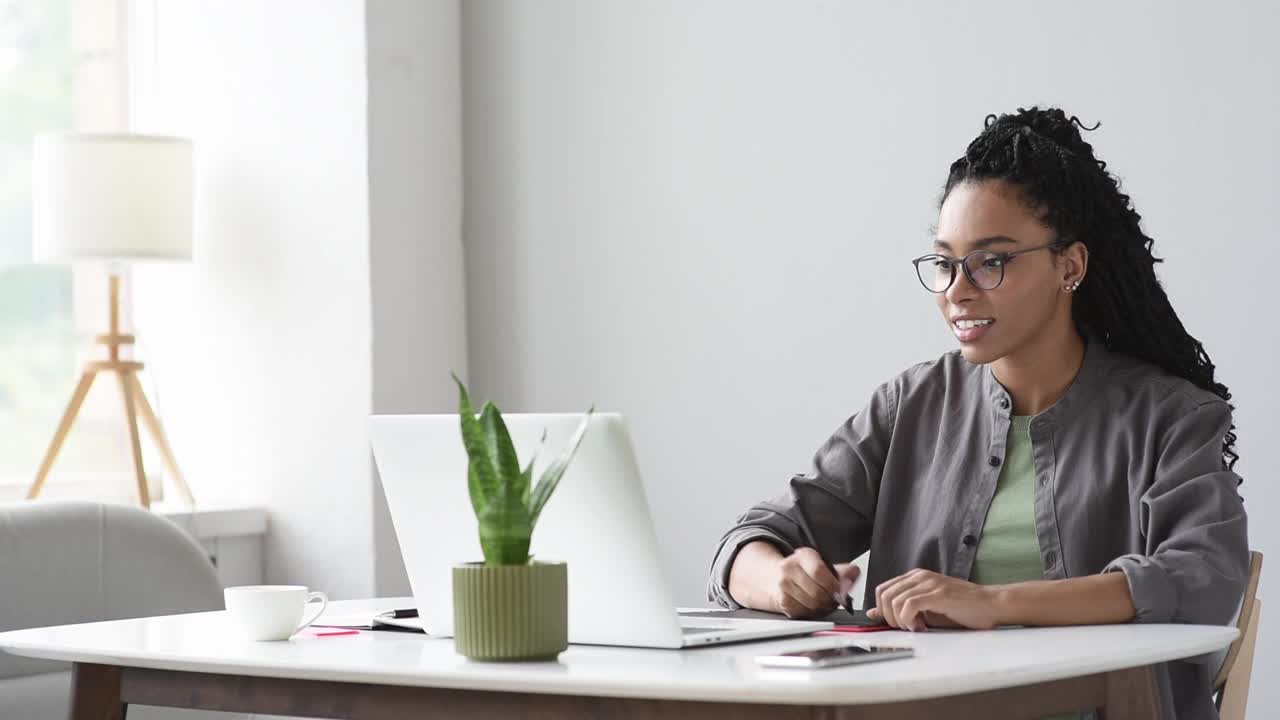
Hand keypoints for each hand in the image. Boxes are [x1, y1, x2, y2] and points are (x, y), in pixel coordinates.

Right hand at [767, 547, 860, 617]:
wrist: (778, 578)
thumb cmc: (805, 572)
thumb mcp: (823, 565)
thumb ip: (843, 571)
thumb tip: (854, 573)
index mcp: (803, 555)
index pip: (818, 571)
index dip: (833, 585)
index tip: (841, 591)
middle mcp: (789, 568)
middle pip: (817, 592)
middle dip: (830, 600)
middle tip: (835, 600)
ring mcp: (783, 586)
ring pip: (812, 605)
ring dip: (823, 608)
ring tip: (825, 603)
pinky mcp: (783, 601)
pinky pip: (804, 612)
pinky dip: (813, 612)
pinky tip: (813, 606)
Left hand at [867, 569, 1001, 630]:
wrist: (990, 604)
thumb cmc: (962, 608)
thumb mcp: (926, 609)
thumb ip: (900, 608)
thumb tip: (874, 614)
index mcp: (915, 577)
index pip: (882, 589)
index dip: (883, 610)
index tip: (895, 623)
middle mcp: (919, 576)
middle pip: (884, 594)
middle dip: (889, 617)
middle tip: (905, 628)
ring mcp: (929, 583)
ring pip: (894, 600)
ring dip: (900, 620)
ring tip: (917, 627)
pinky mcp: (937, 593)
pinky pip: (909, 605)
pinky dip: (909, 619)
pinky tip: (922, 626)